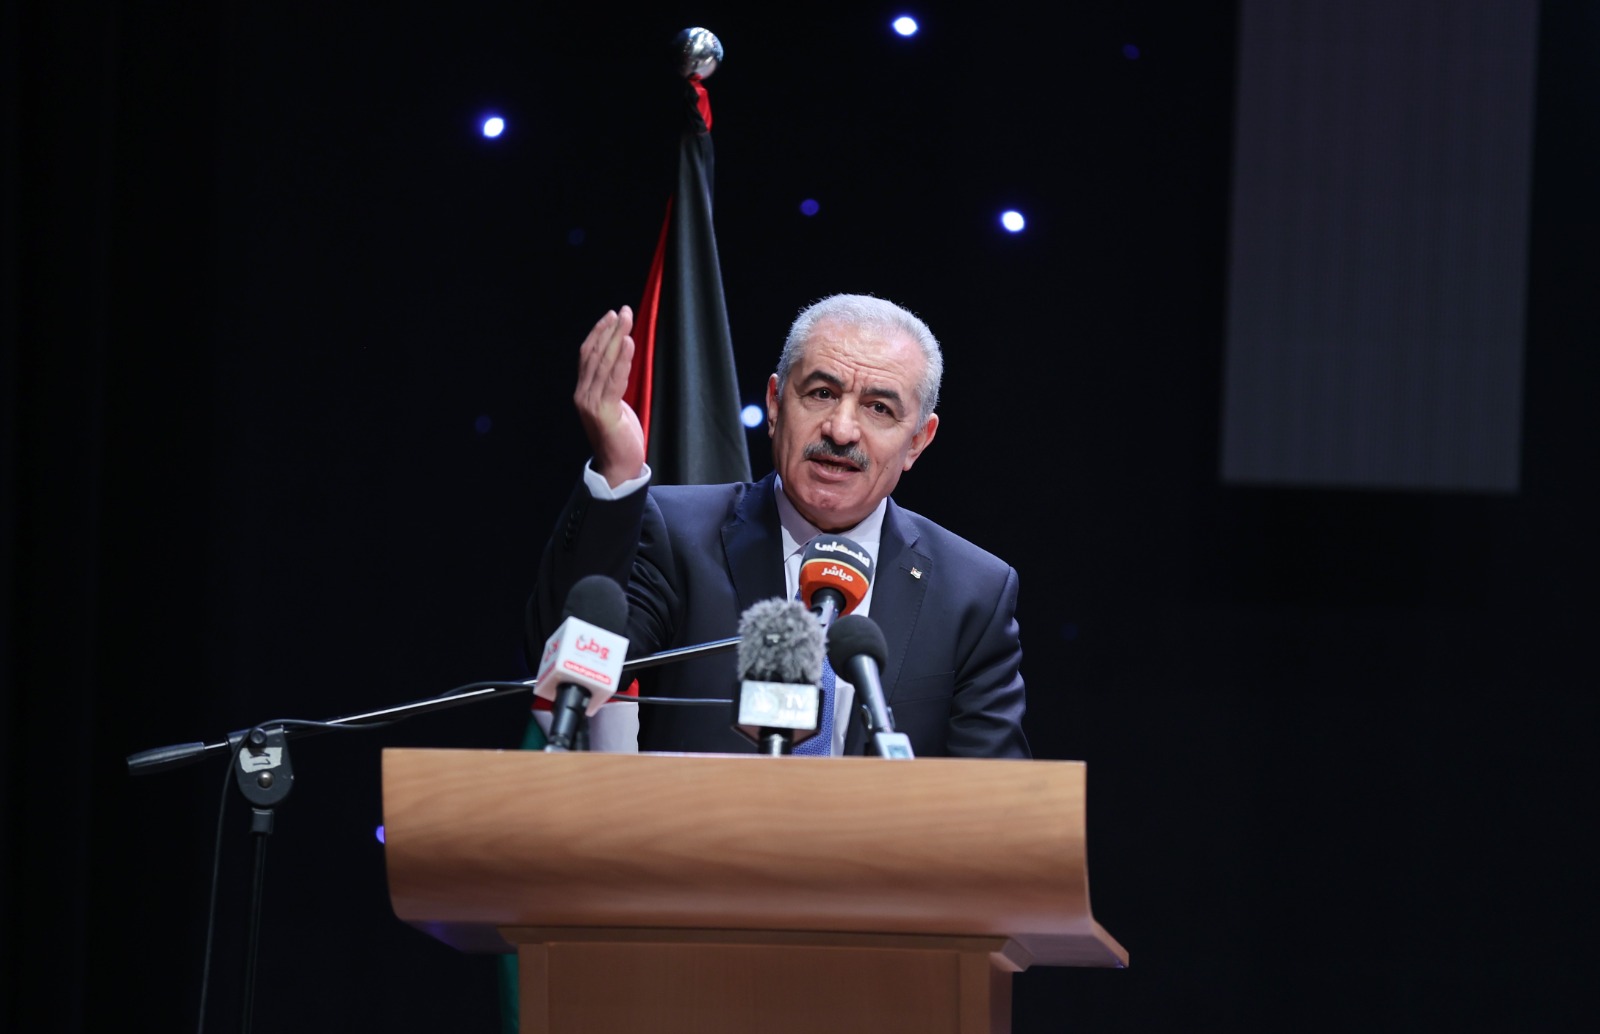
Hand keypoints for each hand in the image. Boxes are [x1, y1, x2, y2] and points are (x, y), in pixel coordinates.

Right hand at [573, 306, 645, 487]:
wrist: (618, 468)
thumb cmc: (619, 437)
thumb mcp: (613, 406)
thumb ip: (611, 385)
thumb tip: (620, 361)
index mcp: (583, 392)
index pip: (588, 355)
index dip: (598, 333)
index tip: (611, 315)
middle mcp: (582, 395)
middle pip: (595, 354)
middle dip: (610, 330)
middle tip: (624, 310)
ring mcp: (591, 403)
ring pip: (604, 363)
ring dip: (617, 338)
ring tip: (627, 319)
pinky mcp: (604, 412)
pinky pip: (614, 380)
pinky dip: (622, 360)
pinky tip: (628, 342)